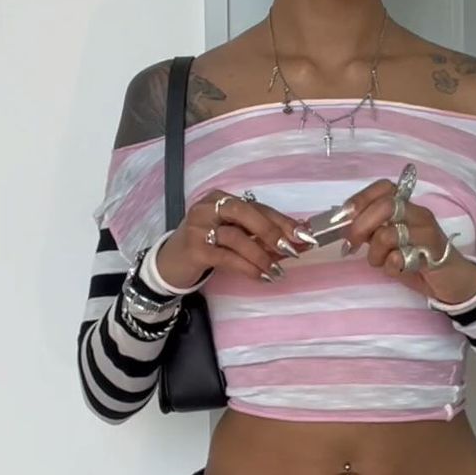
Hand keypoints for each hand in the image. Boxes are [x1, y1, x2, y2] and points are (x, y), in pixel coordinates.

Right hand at [156, 189, 306, 287]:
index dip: (283, 220)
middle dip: (273, 232)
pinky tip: (262, 276)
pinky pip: (227, 258)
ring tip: (277, 271)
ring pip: (237, 238)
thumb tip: (300, 238)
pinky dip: (248, 267)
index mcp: (220, 198)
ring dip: (262, 256)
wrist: (170, 264)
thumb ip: (261, 235)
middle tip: (292, 250)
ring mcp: (198, 227)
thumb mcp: (233, 235)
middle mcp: (208, 207)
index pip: (257, 206)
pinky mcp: (194, 250)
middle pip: (245, 212)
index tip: (305, 234)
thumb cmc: (207, 246)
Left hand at [339, 178, 475, 303]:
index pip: (384, 187)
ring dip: (375, 254)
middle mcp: (418, 214)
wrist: (452, 279)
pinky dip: (391, 267)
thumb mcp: (392, 239)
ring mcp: (427, 232)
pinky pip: (398, 258)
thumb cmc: (418, 257)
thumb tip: (343, 223)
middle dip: (360, 226)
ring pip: (387, 234)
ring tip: (381, 262)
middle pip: (384, 206)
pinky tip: (398, 269)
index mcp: (408, 205)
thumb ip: (373, 229)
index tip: (344, 217)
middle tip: (352, 245)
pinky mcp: (433, 254)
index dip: (360, 198)